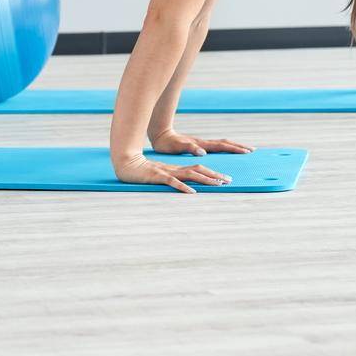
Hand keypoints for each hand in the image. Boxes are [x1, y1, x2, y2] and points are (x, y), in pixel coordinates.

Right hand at [113, 154, 232, 192]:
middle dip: (215, 175)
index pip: (199, 169)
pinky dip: (183, 187)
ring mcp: (167, 172)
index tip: (225, 179)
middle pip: (199, 170)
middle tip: (229, 180)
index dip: (212, 173)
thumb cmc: (143, 172)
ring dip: (205, 179)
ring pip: (190, 174)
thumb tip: (186, 186)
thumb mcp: (161, 175)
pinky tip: (192, 192)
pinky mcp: (158, 176)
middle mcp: (175, 169)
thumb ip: (173, 178)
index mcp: (176, 169)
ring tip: (217, 184)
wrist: (126, 163)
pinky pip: (173, 182)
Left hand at [148, 129, 254, 156]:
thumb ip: (190, 148)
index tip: (246, 151)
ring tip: (243, 150)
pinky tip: (226, 151)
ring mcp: (201, 143)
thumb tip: (203, 152)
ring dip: (233, 147)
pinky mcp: (198, 145)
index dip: (234, 149)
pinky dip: (224, 148)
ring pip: (221, 144)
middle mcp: (204, 143)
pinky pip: (215, 147)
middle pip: (225, 144)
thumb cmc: (167, 143)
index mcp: (202, 144)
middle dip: (238, 146)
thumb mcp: (177, 147)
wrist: (160, 135)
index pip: (222, 146)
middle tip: (252, 150)